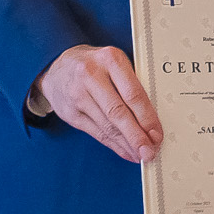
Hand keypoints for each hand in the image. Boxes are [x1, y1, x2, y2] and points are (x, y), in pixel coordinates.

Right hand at [36, 45, 162, 162]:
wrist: (57, 68)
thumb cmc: (95, 65)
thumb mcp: (115, 63)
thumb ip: (132, 83)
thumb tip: (152, 118)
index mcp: (110, 59)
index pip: (133, 93)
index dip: (147, 117)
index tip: (157, 133)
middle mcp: (91, 76)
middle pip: (118, 113)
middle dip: (136, 136)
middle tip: (149, 152)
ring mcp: (78, 95)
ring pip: (107, 126)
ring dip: (126, 144)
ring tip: (141, 154)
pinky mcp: (70, 113)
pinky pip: (96, 133)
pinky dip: (113, 145)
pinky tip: (125, 151)